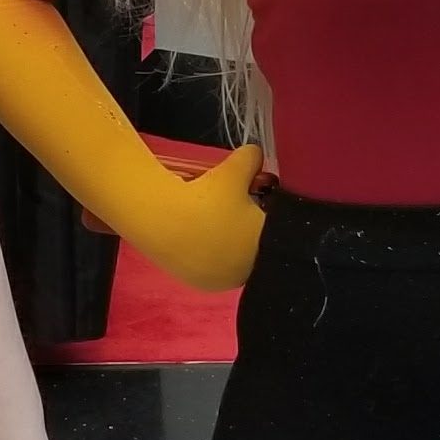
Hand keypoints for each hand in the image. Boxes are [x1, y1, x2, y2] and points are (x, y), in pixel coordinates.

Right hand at [145, 142, 267, 294]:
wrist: (165, 220)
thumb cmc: (207, 196)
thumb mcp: (234, 168)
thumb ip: (252, 159)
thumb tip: (255, 153)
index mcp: (266, 242)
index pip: (274, 224)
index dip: (263, 207)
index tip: (249, 195)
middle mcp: (250, 267)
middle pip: (255, 243)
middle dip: (246, 225)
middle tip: (227, 206)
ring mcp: (226, 281)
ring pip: (234, 257)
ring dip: (228, 242)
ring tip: (210, 220)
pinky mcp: (203, 285)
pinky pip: (214, 268)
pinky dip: (210, 254)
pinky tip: (198, 236)